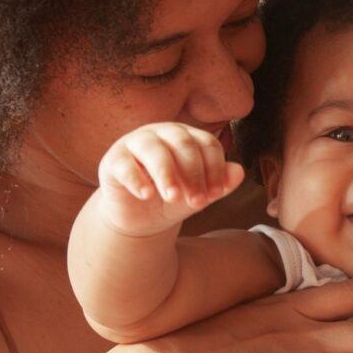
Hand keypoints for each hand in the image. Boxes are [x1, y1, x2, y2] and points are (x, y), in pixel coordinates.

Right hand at [97, 122, 244, 236]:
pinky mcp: (113, 159)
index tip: (216, 195)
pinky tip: (147, 195)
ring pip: (154, 150)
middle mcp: (161, 133)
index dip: (215, 169)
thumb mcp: (199, 195)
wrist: (140, 218)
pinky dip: (138, 179)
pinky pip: (125, 164)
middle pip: (183, 145)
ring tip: (174, 198)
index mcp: (186, 136)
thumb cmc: (172, 200)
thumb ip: (220, 185)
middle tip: (198, 203)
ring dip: (167, 175)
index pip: (207, 144)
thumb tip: (239, 172)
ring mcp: (135, 143)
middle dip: (194, 175)